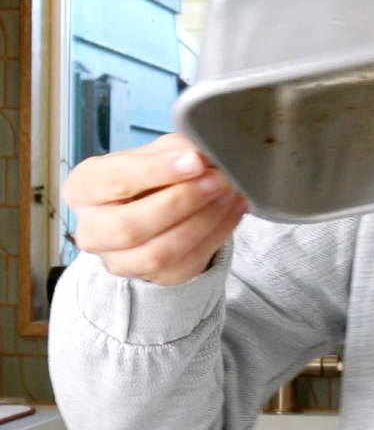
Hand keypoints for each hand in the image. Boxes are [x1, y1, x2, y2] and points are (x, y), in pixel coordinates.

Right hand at [63, 134, 248, 285]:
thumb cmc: (147, 180)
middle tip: (218, 180)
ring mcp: (121, 261)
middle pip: (131, 225)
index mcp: (82, 189)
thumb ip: (171, 150)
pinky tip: (234, 211)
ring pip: (160, 251)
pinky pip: (188, 262)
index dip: (155, 171)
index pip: (114, 181)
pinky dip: (217, 235)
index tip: (194, 160)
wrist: (156, 217)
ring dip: (204, 221)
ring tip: (230, 194)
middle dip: (181, 201)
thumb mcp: (152, 156)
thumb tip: (198, 154)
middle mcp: (92, 231)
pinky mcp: (155, 279)